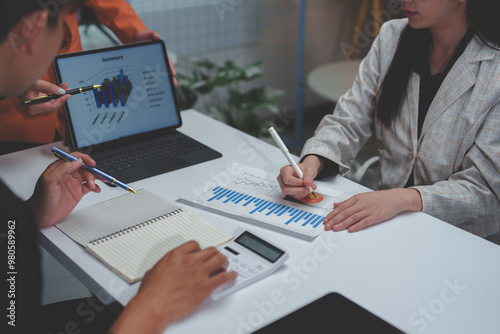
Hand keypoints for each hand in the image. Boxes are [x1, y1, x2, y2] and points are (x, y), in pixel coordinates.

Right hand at [20, 79, 69, 114]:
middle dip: (61, 96)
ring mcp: (36, 108)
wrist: (16, 83)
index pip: (52, 106)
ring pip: (52, 103)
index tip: (68, 95)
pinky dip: (55, 95)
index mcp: (33, 106)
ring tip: (64, 86)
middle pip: (53, 105)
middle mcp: (35, 109)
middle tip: (67, 89)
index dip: (61, 101)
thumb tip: (61, 92)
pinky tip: (59, 89)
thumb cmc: (24, 83)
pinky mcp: (38, 105)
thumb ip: (50, 87)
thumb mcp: (37, 83)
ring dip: (59, 95)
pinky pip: (49, 101)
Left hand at [25, 152, 100, 226]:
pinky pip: (89, 186)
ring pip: (88, 176)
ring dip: (94, 179)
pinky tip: (96, 189)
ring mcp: (73, 183)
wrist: (42, 215)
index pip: (74, 158)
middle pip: (84, 168)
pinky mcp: (77, 192)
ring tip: (94, 186)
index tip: (91, 163)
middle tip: (96, 178)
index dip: (84, 159)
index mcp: (59, 168)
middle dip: (91, 172)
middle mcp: (67, 174)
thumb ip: (63, 169)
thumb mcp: (49, 180)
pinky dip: (95, 187)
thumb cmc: (41, 198)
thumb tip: (77, 161)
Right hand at [110, 241, 237, 332]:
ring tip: (225, 266)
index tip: (201, 253)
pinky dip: (231, 276)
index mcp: (176, 256)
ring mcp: (198, 273)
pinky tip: (233, 276)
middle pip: (210, 250)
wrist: (154, 305)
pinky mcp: (205, 287)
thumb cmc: (151, 292)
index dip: (200, 249)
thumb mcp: (153, 271)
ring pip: (219, 259)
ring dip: (224, 262)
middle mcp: (189, 262)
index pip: (195, 245)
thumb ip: (163, 266)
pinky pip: (223, 278)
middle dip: (214, 254)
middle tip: (216, 259)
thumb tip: (164, 269)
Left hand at [133, 30, 177, 85]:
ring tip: (166, 88)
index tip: (173, 74)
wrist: (134, 38)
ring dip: (163, 80)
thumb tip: (157, 36)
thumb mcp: (147, 34)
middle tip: (174, 84)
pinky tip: (154, 86)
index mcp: (161, 52)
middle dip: (171, 77)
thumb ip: (152, 34)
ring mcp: (153, 63)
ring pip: (159, 73)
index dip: (171, 67)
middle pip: (166, 69)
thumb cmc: (143, 36)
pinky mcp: (147, 66)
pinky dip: (153, 80)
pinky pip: (151, 73)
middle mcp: (159, 59)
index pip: (167, 61)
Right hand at [276, 155, 322, 198]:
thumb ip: (308, 176)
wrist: (306, 172)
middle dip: (299, 190)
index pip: (287, 179)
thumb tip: (308, 183)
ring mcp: (284, 186)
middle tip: (308, 188)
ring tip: (309, 188)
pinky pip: (294, 196)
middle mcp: (282, 179)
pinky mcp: (289, 192)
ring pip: (290, 194)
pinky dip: (302, 194)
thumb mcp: (309, 170)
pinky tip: (306, 190)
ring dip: (302, 193)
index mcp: (284, 170)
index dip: (297, 183)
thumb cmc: (305, 169)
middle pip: (286, 189)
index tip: (305, 182)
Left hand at [323, 189, 422, 231]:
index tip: (325, 220)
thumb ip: (348, 202)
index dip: (332, 214)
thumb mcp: (362, 197)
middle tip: (327, 226)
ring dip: (342, 224)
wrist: (395, 198)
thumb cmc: (379, 198)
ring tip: (335, 228)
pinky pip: (364, 222)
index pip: (341, 207)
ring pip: (352, 217)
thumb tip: (336, 205)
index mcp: (357, 198)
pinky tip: (350, 230)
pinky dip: (357, 226)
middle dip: (334, 220)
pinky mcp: (375, 216)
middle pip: (345, 212)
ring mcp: (368, 210)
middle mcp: (361, 203)